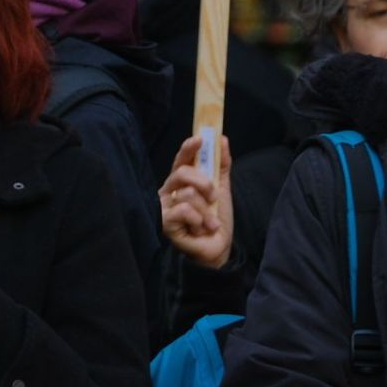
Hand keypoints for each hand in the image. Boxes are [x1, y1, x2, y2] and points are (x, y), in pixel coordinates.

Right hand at [161, 133, 232, 267]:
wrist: (218, 247)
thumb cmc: (216, 218)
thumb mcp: (222, 189)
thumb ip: (222, 165)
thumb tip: (222, 139)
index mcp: (182, 180)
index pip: (182, 159)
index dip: (189, 148)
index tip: (200, 139)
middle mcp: (170, 190)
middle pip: (182, 172)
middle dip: (204, 184)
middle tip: (214, 197)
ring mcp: (166, 206)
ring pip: (187, 193)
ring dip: (205, 210)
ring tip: (209, 222)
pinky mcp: (165, 221)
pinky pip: (183, 210)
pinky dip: (198, 220)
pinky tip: (200, 229)